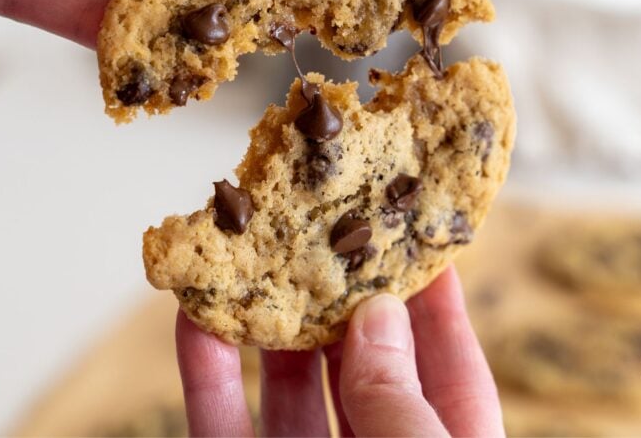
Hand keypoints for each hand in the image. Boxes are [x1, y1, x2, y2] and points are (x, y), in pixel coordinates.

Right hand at [176, 266, 503, 436]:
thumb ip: (399, 397)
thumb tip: (377, 312)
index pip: (448, 367)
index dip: (432, 300)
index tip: (414, 235)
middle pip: (360, 366)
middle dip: (338, 296)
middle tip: (318, 224)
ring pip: (285, 390)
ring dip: (265, 323)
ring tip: (251, 253)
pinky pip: (219, 427)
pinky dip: (205, 373)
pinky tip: (192, 316)